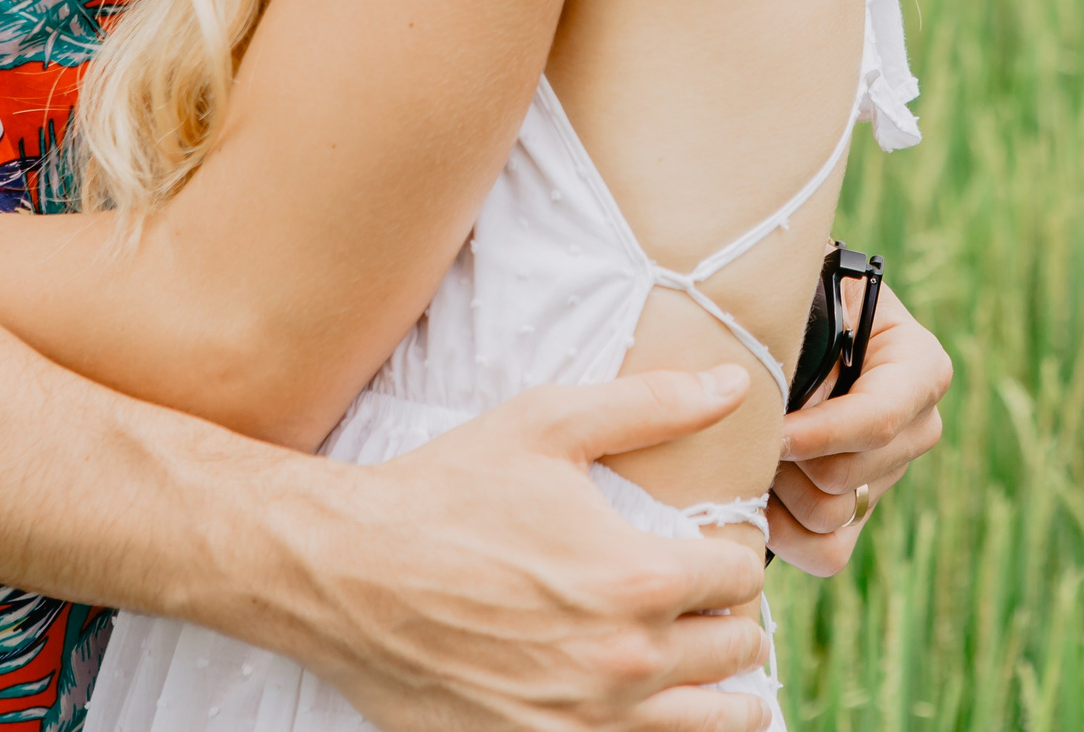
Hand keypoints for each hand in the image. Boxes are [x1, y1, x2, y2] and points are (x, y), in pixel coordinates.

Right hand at [274, 365, 775, 731]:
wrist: (342, 574)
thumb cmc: (442, 490)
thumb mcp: (545, 425)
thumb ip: (650, 405)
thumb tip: (732, 386)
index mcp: (636, 581)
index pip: (741, 578)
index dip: (736, 557)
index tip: (718, 551)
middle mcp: (622, 663)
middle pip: (735, 652)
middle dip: (732, 621)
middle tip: (711, 605)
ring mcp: (582, 722)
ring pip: (709, 725)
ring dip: (724, 696)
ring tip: (721, 679)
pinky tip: (650, 712)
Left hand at [767, 285, 950, 575]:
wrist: (801, 325)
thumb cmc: (800, 304)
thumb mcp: (809, 301)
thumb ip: (801, 336)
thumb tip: (758, 389)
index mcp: (921, 367)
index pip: (878, 418)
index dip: (815, 433)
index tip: (768, 431)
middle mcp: (919, 427)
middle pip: (846, 474)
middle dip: (786, 458)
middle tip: (740, 433)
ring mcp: (892, 475)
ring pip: (831, 514)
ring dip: (780, 489)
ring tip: (749, 453)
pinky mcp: (864, 513)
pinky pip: (827, 553)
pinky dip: (784, 533)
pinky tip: (759, 494)